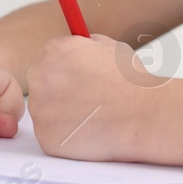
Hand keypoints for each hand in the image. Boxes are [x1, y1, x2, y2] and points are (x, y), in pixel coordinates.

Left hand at [26, 35, 147, 160]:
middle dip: (60, 92)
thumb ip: (88, 45)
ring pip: (46, 112)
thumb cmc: (132, 82)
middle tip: (87, 100)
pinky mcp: (45, 138)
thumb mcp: (111, 47)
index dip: (69, 70)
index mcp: (54, 51)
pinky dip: (69, 136)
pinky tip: (90, 132)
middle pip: (42, 84)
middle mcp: (39, 78)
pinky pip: (53, 136)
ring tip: (94, 116)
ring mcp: (40, 110)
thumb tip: (80, 48)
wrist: (143, 114)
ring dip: (64, 115)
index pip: (50, 59)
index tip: (80, 80)